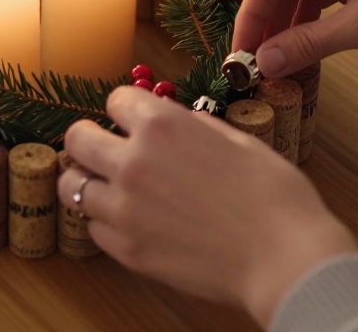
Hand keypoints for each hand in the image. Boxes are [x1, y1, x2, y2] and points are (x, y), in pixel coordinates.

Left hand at [59, 87, 357, 326]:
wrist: (284, 258)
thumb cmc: (275, 196)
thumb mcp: (239, 140)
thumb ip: (196, 127)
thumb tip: (180, 123)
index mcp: (162, 125)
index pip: (115, 99)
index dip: (126, 108)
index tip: (132, 120)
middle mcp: (133, 161)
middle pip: (77, 139)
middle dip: (89, 139)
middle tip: (103, 149)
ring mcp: (124, 209)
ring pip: (73, 186)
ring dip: (90, 182)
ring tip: (110, 188)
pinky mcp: (126, 249)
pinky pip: (94, 228)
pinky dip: (105, 222)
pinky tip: (129, 222)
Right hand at [233, 0, 357, 77]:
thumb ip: (306, 44)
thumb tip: (261, 64)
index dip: (250, 17)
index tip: (238, 53)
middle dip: (266, 23)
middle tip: (252, 62)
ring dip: (286, 26)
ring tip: (275, 61)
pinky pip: (323, 0)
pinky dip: (310, 24)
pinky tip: (303, 49)